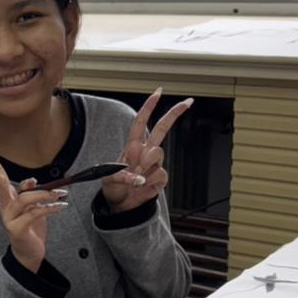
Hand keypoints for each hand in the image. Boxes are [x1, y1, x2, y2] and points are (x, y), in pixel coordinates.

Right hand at [0, 145, 66, 272]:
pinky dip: (50, 208)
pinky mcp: (18, 229)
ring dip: (44, 193)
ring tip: (60, 194)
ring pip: (24, 198)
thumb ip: (31, 193)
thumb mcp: (32, 206)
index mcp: (8, 198)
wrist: (30, 252)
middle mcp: (6, 206)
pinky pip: (34, 214)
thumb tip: (32, 180)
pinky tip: (60, 207)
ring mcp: (10, 218)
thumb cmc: (31, 228)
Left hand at [102, 89, 192, 213]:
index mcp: (132, 146)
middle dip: (175, 113)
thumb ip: (121, 176)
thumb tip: (139, 177)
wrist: (120, 205)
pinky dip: (150, 181)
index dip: (149, 107)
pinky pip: (160, 174)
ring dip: (145, 165)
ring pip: (158, 154)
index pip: (141, 122)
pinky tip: (142, 186)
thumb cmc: (113, 188)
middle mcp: (145, 152)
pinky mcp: (161, 178)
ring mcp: (154, 164)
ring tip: (134, 177)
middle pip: (162, 128)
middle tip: (188, 101)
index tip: (158, 92)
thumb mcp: (109, 180)